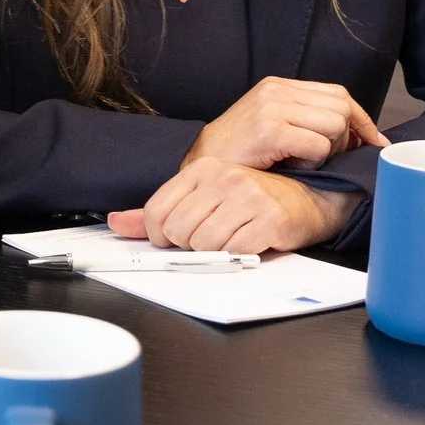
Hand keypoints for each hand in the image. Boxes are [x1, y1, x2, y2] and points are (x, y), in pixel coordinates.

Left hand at [107, 159, 362, 252]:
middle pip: (178, 231)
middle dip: (190, 245)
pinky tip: (251, 241)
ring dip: (217, 251)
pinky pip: (234, 252)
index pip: (156, 212)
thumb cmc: (255, 199)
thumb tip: (117, 222)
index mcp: (203, 169)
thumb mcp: (205, 198)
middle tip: (211, 237)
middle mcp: (224, 177)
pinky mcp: (269, 218)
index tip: (176, 239)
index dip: (161, 236)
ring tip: (232, 237)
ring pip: (204, 244)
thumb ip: (161, 211)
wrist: (308, 199)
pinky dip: (239, 255)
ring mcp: (247, 196)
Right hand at [184, 76, 388, 170]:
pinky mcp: (270, 130)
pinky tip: (293, 167)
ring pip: (335, 125)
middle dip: (347, 137)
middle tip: (329, 159)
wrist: (200, 169)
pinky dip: (314, 162)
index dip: (361, 119)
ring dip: (328, 151)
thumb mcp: (273, 126)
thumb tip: (357, 135)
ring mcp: (273, 108)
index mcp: (279, 86)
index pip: (338, 93)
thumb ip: (307, 120)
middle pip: (341, 107)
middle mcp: (277, 90)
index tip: (374, 141)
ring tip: (304, 162)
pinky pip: (318, 145)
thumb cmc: (240, 155)